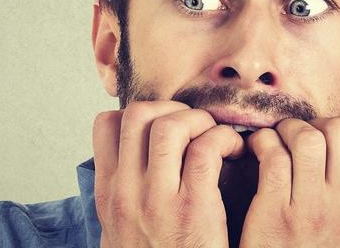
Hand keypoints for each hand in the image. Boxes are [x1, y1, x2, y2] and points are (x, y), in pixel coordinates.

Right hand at [92, 101, 244, 246]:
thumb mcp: (120, 232)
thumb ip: (124, 195)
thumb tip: (131, 161)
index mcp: (109, 194)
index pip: (105, 125)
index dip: (137, 114)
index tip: (164, 125)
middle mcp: (127, 192)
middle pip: (138, 114)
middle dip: (171, 108)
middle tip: (193, 125)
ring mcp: (158, 201)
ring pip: (170, 125)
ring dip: (199, 120)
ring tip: (214, 136)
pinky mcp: (194, 210)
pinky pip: (207, 149)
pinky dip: (224, 139)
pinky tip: (234, 151)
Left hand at [240, 117, 339, 247]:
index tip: (323, 140)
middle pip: (339, 129)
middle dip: (314, 123)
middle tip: (296, 136)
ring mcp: (310, 210)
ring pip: (306, 137)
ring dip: (285, 130)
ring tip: (275, 141)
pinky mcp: (274, 213)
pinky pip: (272, 156)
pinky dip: (261, 143)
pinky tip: (256, 151)